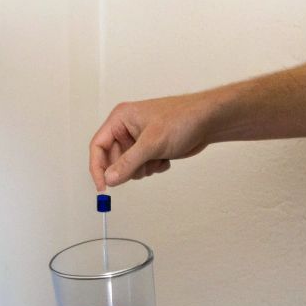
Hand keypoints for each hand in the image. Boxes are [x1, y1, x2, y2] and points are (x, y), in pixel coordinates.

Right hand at [89, 93, 216, 189]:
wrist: (208, 121)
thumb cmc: (182, 119)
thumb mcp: (151, 144)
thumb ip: (128, 163)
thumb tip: (110, 179)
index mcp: (120, 119)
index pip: (98, 146)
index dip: (97, 167)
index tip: (103, 186)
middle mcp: (127, 129)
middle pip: (113, 159)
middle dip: (129, 168)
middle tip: (143, 167)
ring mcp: (139, 139)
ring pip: (129, 166)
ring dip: (144, 168)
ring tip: (158, 157)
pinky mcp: (151, 149)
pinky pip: (143, 167)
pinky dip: (154, 167)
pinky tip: (166, 157)